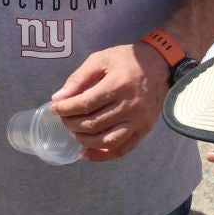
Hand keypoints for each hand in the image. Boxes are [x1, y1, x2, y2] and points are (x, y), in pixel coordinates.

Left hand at [49, 42, 168, 161]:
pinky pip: (123, 149)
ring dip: (84, 140)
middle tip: (63, 118)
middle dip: (71, 123)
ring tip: (73, 132)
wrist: (159, 63)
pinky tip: (88, 153)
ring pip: (106, 140)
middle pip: (93, 124)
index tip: (54, 108)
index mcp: (118, 85)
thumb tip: (58, 98)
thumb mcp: (100, 59)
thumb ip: (78, 78)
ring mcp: (139, 120)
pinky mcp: (144, 129)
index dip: (65, 109)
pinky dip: (104, 155)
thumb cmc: (127, 59)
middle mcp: (130, 106)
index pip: (85, 104)